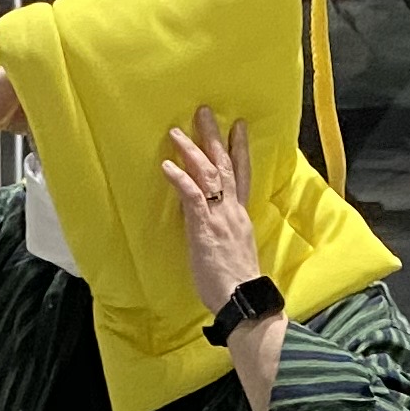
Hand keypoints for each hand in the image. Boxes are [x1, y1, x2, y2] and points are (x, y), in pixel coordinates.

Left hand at [161, 108, 266, 311]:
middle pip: (225, 165)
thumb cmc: (234, 283)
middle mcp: (232, 210)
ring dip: (191, 150)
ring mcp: (219, 217)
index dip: (239, 149)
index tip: (238, 126)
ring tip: (176, 132)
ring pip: (208, 174)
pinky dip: (180, 179)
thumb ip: (220, 229)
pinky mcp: (205, 227)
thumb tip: (205, 219)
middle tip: (203, 111)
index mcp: (239, 216)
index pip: (242, 175)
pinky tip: (167, 165)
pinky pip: (193, 196)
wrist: (242, 299)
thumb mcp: (230, 249)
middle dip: (214, 137)